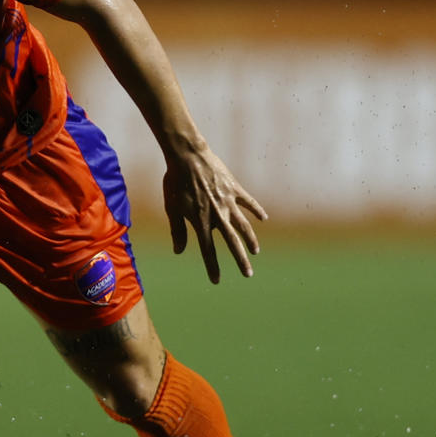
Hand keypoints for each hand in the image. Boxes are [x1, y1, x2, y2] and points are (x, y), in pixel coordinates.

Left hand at [163, 146, 267, 282]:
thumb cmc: (176, 182)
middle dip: (240, 260)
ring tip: (255, 252)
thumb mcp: (172, 208)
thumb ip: (178, 230)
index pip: (208, 250)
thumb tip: (178, 252)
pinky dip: (256, 210)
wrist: (188, 155)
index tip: (217, 281)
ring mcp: (228, 201)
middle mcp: (217, 214)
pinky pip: (248, 202)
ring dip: (250, 240)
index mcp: (200, 221)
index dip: (212, 266)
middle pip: (231, 242)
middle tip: (248, 274)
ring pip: (243, 225)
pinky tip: (264, 218)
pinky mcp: (234, 188)